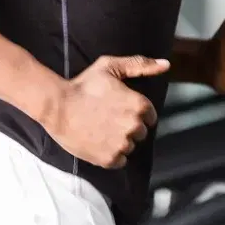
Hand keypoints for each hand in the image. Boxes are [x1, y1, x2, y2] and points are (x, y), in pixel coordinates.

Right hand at [43, 55, 169, 168]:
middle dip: (129, 126)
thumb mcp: (111, 67)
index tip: (121, 109)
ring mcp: (121, 144)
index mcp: (139, 105)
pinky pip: (120, 161)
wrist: (57, 106)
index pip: (150, 116)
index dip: (136, 112)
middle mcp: (134, 126)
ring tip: (101, 129)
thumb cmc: (84, 85)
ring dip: (120, 141)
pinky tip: (99, 142)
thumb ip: (140, 65)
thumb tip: (166, 64)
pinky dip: (112, 154)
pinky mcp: (108, 159)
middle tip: (109, 118)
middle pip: (141, 132)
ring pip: (130, 147)